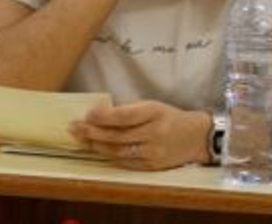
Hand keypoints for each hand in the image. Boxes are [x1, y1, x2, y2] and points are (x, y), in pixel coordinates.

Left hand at [69, 101, 208, 170]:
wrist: (197, 137)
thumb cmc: (169, 117)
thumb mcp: (152, 106)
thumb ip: (128, 111)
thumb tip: (98, 114)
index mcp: (155, 112)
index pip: (125, 117)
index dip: (104, 117)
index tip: (87, 114)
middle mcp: (155, 133)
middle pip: (118, 136)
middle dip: (93, 132)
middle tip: (74, 127)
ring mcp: (154, 152)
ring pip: (119, 151)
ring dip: (96, 145)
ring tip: (81, 139)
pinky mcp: (153, 166)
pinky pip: (126, 162)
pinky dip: (109, 156)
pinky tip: (97, 150)